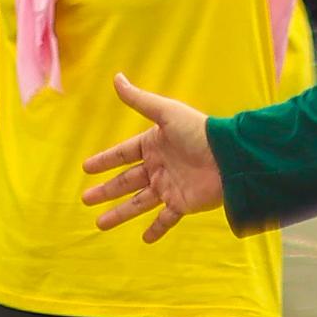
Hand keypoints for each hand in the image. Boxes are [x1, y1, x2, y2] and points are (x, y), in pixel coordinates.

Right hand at [81, 75, 225, 242]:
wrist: (231, 158)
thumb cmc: (200, 132)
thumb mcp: (166, 112)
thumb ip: (139, 100)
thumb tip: (116, 78)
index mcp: (153, 146)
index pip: (122, 154)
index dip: (104, 161)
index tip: (86, 168)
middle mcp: (159, 168)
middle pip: (125, 182)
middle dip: (105, 191)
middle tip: (85, 199)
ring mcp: (170, 187)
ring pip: (138, 203)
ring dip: (120, 214)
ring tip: (99, 224)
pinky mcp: (183, 204)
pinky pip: (166, 219)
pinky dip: (156, 229)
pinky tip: (144, 239)